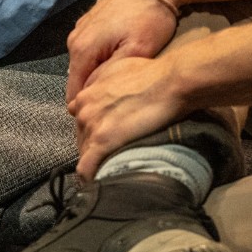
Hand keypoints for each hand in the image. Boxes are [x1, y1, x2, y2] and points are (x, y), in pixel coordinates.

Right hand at [65, 0, 180, 100]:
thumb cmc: (151, 17)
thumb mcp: (137, 51)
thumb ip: (111, 76)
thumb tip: (95, 95)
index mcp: (82, 49)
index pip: (74, 93)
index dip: (88, 109)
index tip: (104, 119)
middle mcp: (75, 39)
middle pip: (78, 79)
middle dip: (93, 95)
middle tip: (116, 107)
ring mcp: (81, 28)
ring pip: (85, 65)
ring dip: (98, 77)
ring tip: (120, 88)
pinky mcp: (91, 22)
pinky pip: (91, 51)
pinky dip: (101, 61)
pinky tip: (120, 65)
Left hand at [68, 54, 189, 179]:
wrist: (170, 82)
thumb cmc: (152, 74)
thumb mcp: (120, 67)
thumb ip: (103, 80)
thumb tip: (103, 90)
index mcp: (87, 95)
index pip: (80, 122)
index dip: (93, 132)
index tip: (106, 140)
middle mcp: (83, 110)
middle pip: (81, 139)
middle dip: (94, 149)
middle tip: (113, 157)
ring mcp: (92, 126)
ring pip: (84, 154)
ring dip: (96, 164)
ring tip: (111, 172)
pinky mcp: (102, 142)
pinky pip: (86, 169)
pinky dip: (91, 178)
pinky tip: (102, 184)